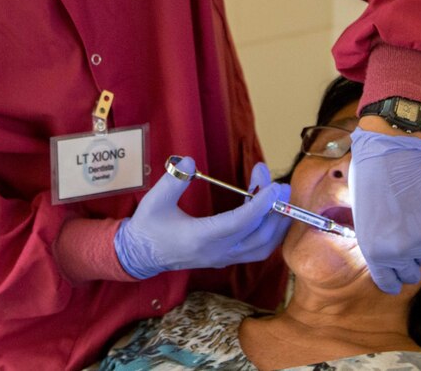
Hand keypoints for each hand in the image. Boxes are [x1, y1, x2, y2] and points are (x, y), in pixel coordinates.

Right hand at [114, 157, 290, 279]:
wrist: (141, 255)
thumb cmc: (148, 226)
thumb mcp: (155, 201)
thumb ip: (173, 181)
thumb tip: (190, 161)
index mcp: (200, 238)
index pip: (238, 223)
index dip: (260, 204)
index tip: (274, 186)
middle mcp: (217, 252)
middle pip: (259, 236)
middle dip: (274, 209)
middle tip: (278, 183)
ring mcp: (223, 258)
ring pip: (263, 247)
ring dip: (277, 222)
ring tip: (280, 195)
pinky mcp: (226, 258)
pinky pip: (258, 249)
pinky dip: (271, 232)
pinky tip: (270, 210)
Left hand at [349, 128, 420, 293]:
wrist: (388, 153)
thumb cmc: (367, 180)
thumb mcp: (361, 217)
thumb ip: (373, 240)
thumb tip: (383, 250)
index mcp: (374, 251)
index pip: (387, 281)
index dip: (391, 281)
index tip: (394, 280)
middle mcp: (399, 251)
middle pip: (410, 275)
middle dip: (406, 267)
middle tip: (403, 253)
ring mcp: (420, 239)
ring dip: (418, 248)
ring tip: (409, 228)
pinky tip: (418, 213)